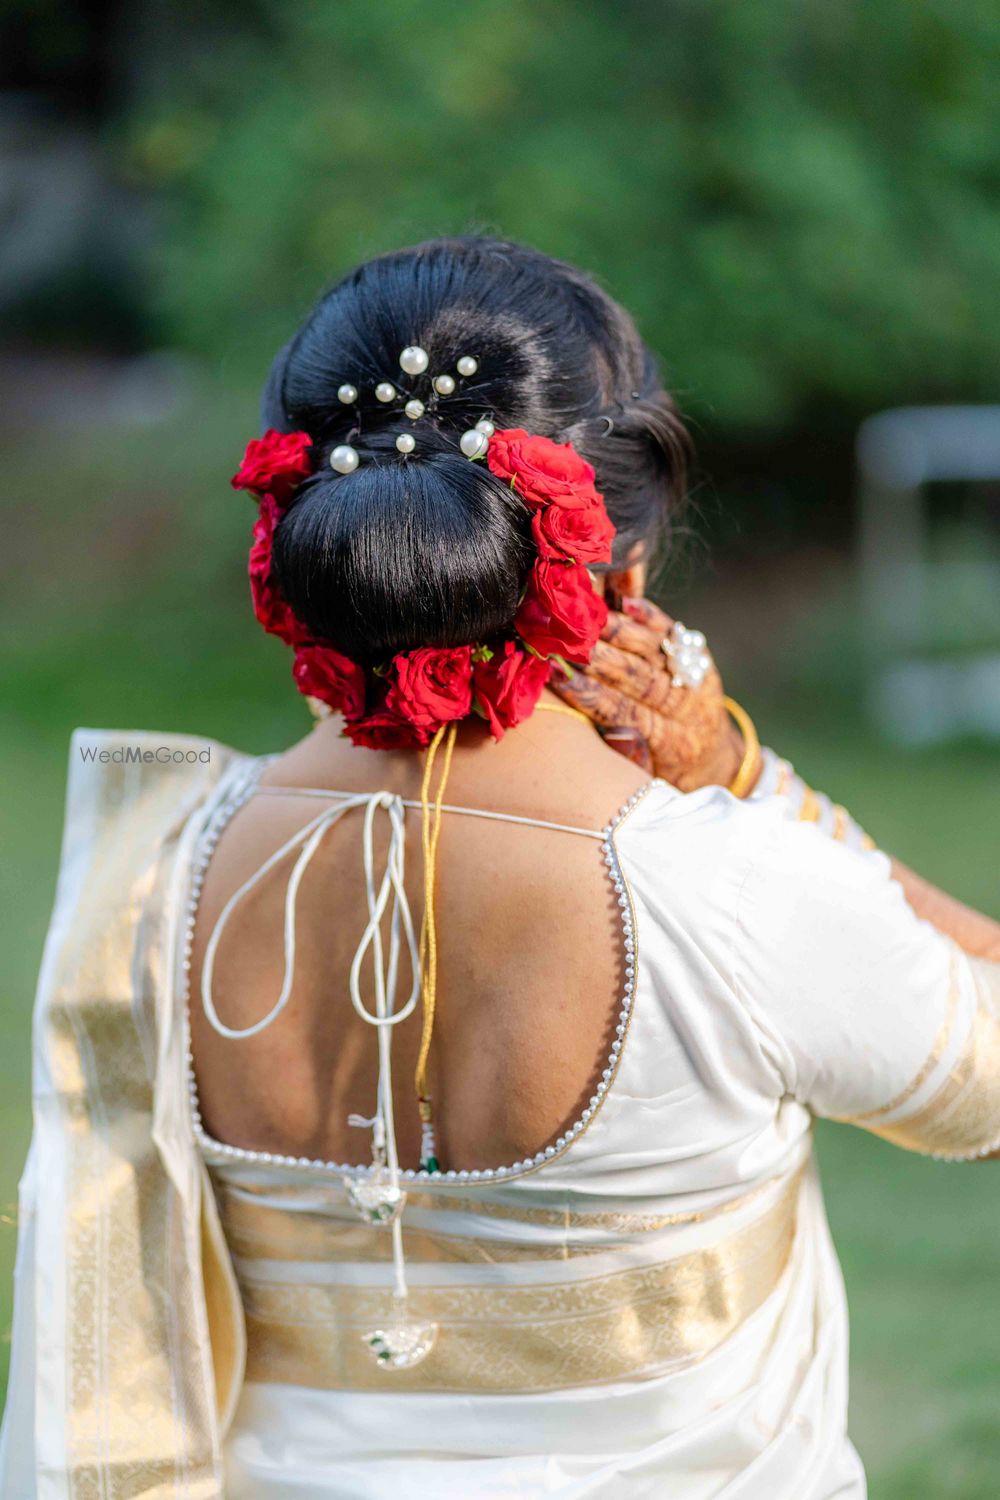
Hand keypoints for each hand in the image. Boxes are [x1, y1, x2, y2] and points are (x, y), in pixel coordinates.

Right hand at [551, 597, 743, 791]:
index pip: (626, 712)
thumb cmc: (668, 776)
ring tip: (585, 618)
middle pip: (640, 676)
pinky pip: (675, 634)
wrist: (713, 762)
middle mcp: (689, 708)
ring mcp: (697, 680)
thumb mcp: (648, 782)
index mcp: (674, 743)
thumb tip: (614, 729)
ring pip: (655, 650)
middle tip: (565, 639)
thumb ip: (631, 756)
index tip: (557, 674)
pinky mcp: (700, 660)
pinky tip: (625, 602)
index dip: (589, 692)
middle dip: (600, 656)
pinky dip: (650, 616)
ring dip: (619, 631)